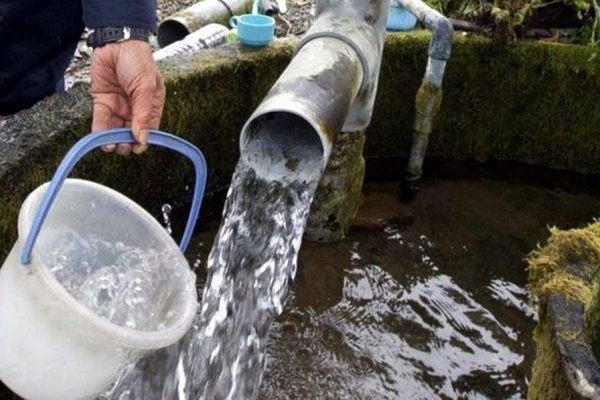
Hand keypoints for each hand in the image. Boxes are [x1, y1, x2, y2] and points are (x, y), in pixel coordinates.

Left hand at [90, 40, 165, 154]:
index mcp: (151, 105)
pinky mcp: (102, 101)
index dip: (143, 141)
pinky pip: (101, 120)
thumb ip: (143, 114)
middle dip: (127, 143)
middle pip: (131, 133)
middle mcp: (135, 108)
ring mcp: (118, 105)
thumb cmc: (138, 61)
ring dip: (113, 140)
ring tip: (110, 146)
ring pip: (115, 129)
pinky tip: (100, 139)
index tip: (137, 148)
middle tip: (123, 147)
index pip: (149, 129)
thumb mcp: (146, 88)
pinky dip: (100, 131)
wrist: (115, 42)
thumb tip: (142, 138)